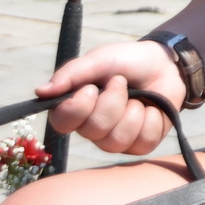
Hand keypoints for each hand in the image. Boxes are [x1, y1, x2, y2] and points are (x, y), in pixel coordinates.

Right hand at [37, 40, 185, 154]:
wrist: (164, 64)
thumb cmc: (126, 62)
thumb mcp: (100, 59)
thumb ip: (72, 73)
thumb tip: (40, 92)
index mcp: (75, 108)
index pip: (62, 123)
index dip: (78, 107)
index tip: (92, 87)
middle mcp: (91, 129)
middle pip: (94, 130)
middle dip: (113, 101)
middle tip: (122, 82)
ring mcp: (115, 140)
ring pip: (118, 139)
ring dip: (134, 111)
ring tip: (138, 96)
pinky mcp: (140, 144)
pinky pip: (143, 142)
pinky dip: (152, 119)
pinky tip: (152, 108)